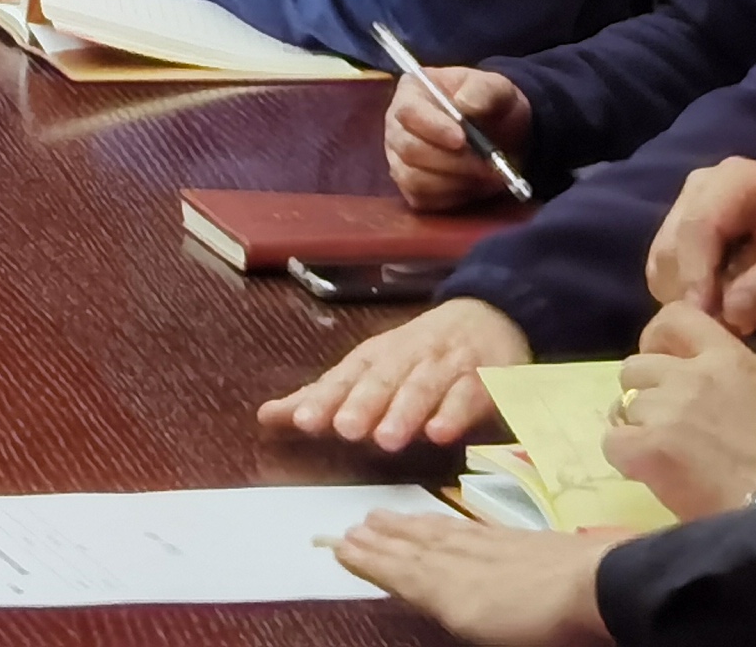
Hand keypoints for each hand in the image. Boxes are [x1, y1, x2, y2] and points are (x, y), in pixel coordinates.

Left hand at [258, 295, 531, 451]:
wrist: (488, 316)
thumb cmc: (417, 354)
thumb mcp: (370, 370)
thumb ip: (324, 398)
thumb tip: (267, 417)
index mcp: (374, 358)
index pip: (344, 379)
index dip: (323, 400)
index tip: (301, 422)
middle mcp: (406, 359)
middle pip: (380, 381)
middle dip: (361, 405)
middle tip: (344, 429)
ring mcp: (445, 367)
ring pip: (421, 389)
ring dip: (403, 412)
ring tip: (385, 439)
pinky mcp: (483, 380)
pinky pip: (468, 397)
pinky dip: (454, 414)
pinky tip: (439, 433)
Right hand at [331, 510, 612, 646]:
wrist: (596, 585)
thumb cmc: (537, 620)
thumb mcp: (470, 617)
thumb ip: (431, 594)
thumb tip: (399, 577)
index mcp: (443, 585)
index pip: (395, 569)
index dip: (367, 559)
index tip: (338, 545)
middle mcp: (456, 560)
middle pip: (410, 547)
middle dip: (379, 539)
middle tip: (352, 526)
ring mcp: (487, 547)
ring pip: (433, 534)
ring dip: (404, 527)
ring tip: (381, 517)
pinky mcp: (515, 541)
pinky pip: (463, 527)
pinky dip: (441, 522)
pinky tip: (441, 521)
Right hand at [383, 65, 533, 212]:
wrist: (504, 136)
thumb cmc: (494, 107)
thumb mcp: (497, 88)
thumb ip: (483, 90)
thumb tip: (465, 105)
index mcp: (412, 93)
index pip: (408, 112)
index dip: (433, 127)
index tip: (462, 139)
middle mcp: (397, 126)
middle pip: (409, 149)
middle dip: (453, 161)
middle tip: (487, 164)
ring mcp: (400, 158)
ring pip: (414, 178)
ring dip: (455, 181)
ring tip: (484, 174)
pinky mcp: (410, 187)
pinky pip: (422, 199)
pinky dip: (452, 196)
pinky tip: (472, 185)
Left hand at [605, 299, 755, 517]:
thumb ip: (731, 379)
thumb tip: (707, 387)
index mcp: (727, 359)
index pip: (676, 317)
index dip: (659, 337)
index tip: (662, 357)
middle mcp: (688, 376)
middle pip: (636, 368)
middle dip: (648, 392)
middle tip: (670, 422)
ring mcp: (664, 411)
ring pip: (624, 405)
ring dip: (639, 426)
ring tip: (667, 452)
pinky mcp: (647, 449)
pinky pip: (613, 442)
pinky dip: (628, 456)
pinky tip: (652, 470)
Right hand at [649, 156, 755, 329]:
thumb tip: (726, 315)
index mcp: (734, 181)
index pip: (698, 226)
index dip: (695, 273)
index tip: (702, 316)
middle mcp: (700, 188)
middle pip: (672, 242)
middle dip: (690, 287)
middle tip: (721, 326)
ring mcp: (689, 208)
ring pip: (662, 259)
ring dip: (686, 294)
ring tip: (726, 318)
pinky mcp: (685, 232)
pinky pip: (668, 268)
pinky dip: (687, 293)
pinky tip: (720, 306)